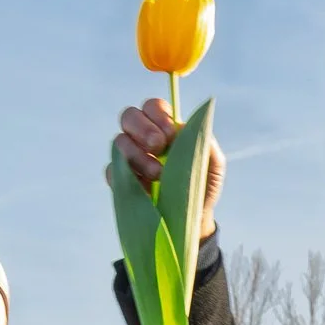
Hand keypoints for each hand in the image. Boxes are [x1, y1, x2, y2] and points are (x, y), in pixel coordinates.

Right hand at [115, 99, 225, 239]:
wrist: (192, 217)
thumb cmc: (202, 185)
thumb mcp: (213, 164)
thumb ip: (205, 142)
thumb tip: (184, 127)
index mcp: (164, 127)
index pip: (153, 107)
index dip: (158, 115)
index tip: (171, 135)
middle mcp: (142, 138)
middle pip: (129, 116)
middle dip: (143, 128)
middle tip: (158, 146)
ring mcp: (128, 157)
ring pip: (119, 141)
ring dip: (137, 155)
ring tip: (158, 174)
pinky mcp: (119, 179)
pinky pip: (111, 169)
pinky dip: (124, 174)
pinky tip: (143, 186)